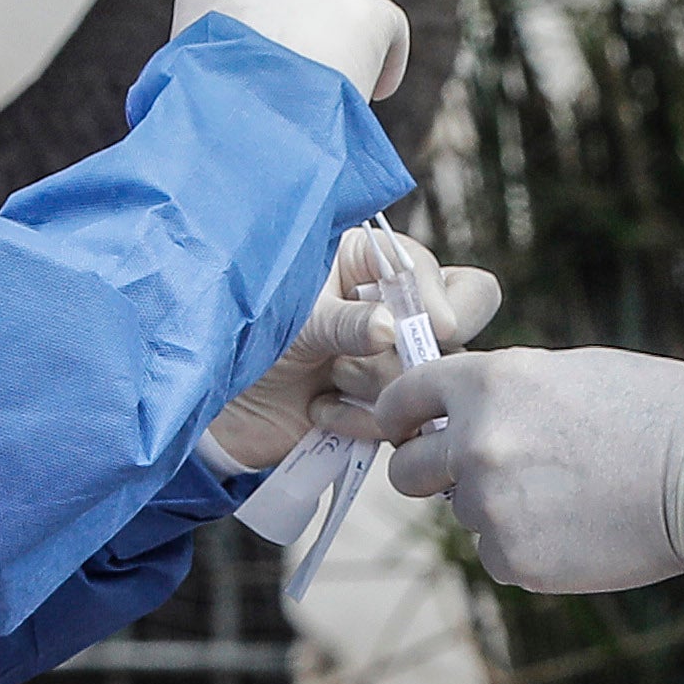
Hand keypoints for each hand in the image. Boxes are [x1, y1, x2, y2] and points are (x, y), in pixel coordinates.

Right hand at [178, 0, 408, 101]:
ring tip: (330, 90)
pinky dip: (384, 61)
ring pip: (341, 6)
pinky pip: (388, 28)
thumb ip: (216, 48)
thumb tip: (242, 69)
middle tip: (308, 62)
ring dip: (337, 39)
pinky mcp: (365, 10)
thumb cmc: (207, 121)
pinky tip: (373, 93)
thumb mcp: (188, 73)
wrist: (241, 132)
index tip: (278, 19)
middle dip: (308, 13)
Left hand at [205, 228, 504, 477]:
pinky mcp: (391, 405)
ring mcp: (395, 357)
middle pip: (463, 312)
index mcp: (365, 262)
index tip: (437, 328)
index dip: (437, 297)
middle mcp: (389, 305)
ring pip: (434, 373)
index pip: (426, 269)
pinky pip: (410, 418)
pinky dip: (366, 421)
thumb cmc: (245, 339)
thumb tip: (387, 329)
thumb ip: (341, 321)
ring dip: (381, 385)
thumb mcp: (291, 320)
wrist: (220, 412)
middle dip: (424, 345)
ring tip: (331, 380)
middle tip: (391, 355)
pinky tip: (324, 411)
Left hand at [382, 345, 683, 592]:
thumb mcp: (583, 370)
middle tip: (482, 476)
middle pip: (410, 468)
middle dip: (434, 472)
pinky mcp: (514, 559)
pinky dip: (529, 548)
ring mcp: (490, 505)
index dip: (401, 413)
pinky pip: (499, 555)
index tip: (407, 428)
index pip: (405, 394)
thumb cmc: (667, 414)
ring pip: (465, 514)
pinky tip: (579, 531)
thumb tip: (491, 406)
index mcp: (490, 382)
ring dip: (498, 509)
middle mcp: (476, 441)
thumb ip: (520, 388)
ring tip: (567, 500)